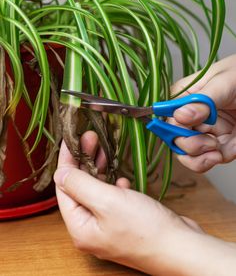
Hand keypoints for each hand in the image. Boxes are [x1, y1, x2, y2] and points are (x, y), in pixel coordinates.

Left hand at [54, 132, 235, 274]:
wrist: (182, 248)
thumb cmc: (146, 230)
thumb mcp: (107, 202)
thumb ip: (80, 185)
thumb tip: (60, 174)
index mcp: (80, 227)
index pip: (64, 187)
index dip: (67, 161)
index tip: (71, 138)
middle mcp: (91, 228)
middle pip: (80, 187)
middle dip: (84, 161)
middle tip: (91, 137)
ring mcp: (109, 225)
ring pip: (97, 190)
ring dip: (99, 169)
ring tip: (103, 148)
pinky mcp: (125, 222)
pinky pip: (112, 198)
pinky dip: (114, 185)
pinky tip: (122, 180)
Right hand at [172, 55, 235, 172]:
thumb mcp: (224, 83)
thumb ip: (203, 100)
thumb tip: (180, 116)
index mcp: (185, 96)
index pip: (168, 117)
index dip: (174, 128)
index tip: (188, 130)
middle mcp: (191, 116)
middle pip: (176, 140)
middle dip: (190, 146)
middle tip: (209, 143)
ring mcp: (206, 131)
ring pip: (190, 155)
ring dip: (202, 159)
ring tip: (217, 153)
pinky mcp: (221, 142)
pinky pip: (213, 158)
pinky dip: (223, 156)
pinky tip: (234, 145)